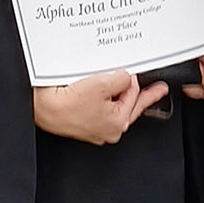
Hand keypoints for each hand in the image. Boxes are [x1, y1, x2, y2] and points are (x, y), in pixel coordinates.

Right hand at [32, 70, 167, 144]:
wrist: (44, 108)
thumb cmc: (68, 103)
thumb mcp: (103, 84)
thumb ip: (122, 78)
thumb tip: (125, 77)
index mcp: (118, 123)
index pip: (133, 94)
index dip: (132, 78)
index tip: (140, 73)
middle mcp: (108, 129)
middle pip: (128, 104)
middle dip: (139, 94)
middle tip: (159, 90)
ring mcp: (95, 127)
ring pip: (113, 104)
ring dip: (116, 91)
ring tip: (120, 81)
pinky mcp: (83, 121)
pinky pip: (99, 105)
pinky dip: (101, 95)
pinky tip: (98, 86)